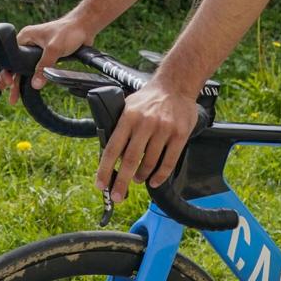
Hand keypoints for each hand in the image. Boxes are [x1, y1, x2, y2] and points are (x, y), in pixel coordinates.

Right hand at [0, 15, 95, 103]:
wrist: (84, 27)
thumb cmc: (69, 31)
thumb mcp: (54, 48)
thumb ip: (44, 66)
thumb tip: (35, 84)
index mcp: (26, 37)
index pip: (10, 57)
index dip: (7, 71)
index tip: (7, 83)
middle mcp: (29, 43)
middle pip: (16, 65)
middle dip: (12, 81)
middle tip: (11, 97)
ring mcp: (38, 50)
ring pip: (26, 69)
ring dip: (22, 82)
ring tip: (16, 97)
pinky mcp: (47, 55)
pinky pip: (36, 69)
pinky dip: (32, 78)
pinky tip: (30, 88)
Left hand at [95, 79, 198, 201]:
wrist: (176, 85)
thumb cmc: (150, 98)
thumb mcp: (129, 105)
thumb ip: (120, 126)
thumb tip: (109, 153)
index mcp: (129, 116)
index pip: (113, 147)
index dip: (105, 169)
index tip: (101, 184)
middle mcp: (145, 123)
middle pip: (130, 160)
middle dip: (121, 182)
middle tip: (117, 195)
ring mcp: (163, 129)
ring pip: (149, 163)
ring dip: (141, 176)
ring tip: (137, 179)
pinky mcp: (179, 135)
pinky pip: (168, 162)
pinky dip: (160, 175)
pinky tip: (154, 181)